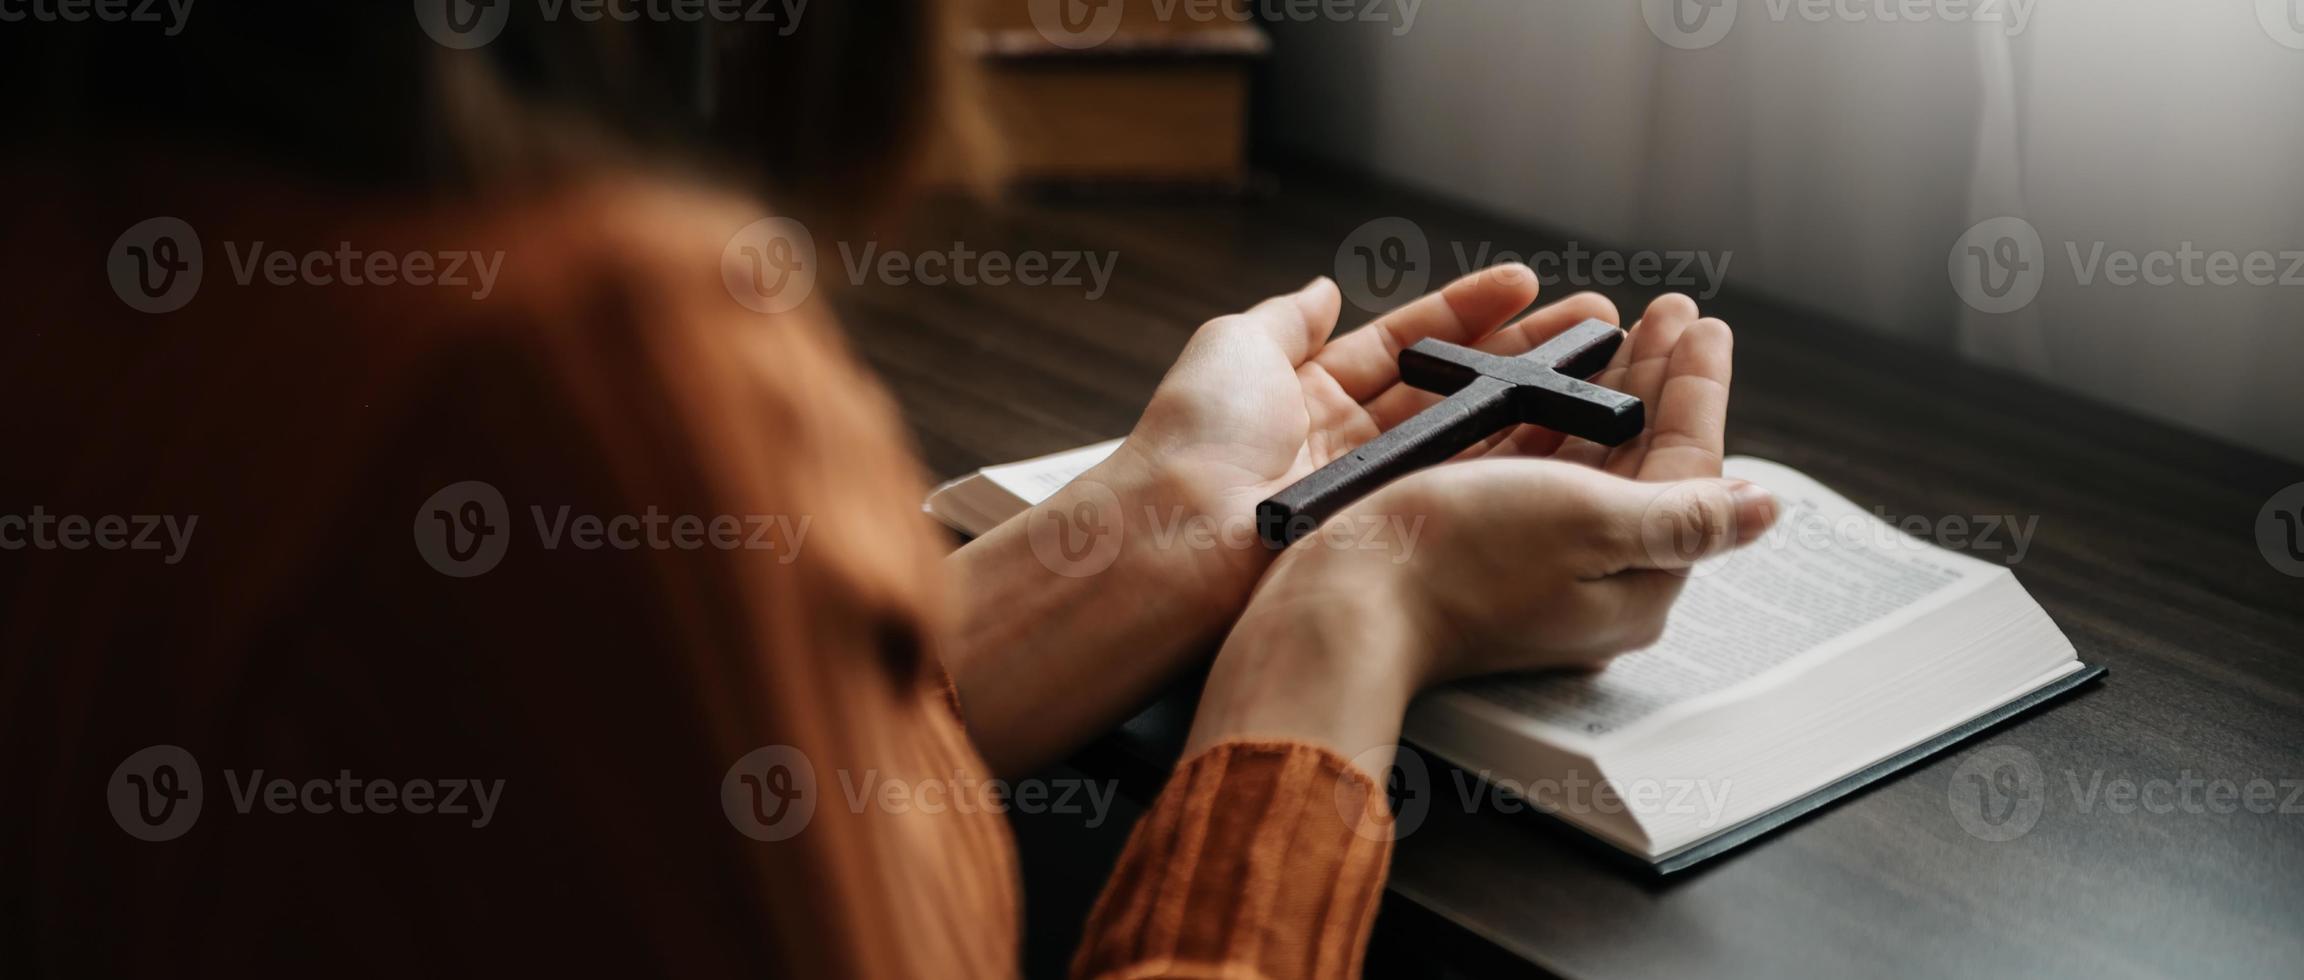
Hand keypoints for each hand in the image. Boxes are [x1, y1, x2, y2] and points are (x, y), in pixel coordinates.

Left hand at [1094, 267, 1620, 617]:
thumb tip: (1321, 287)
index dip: (1466, 311)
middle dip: (1523, 353)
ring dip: (1537, 401)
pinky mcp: (1394, 531)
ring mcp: (1375, 489)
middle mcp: (1347, 440)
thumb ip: (1286, 318)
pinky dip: (1518, 458)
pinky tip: (1568, 431)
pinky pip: (1466, 487)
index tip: (1526, 283)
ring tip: (1602, 372)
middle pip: (1452, 386)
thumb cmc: (1193, 439)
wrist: (1178, 534)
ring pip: (1471, 436)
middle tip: (1594, 328)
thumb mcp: (1233, 347)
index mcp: (1307, 391)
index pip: (1405, 342)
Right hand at [1180, 301, 1775, 771]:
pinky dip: (1551, 409)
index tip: (1705, 326)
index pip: (1690, 471)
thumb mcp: (1592, 524)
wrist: (1343, 603)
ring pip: (1590, 456)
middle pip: (1644, 459)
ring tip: (1620, 325)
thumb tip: (1765, 510)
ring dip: (1610, 384)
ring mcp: (1533, 560)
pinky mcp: (1481, 542)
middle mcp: (1591, 575)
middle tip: (1671, 311)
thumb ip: (1685, 514)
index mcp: (1635, 584)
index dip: (1699, 390)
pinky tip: (1550, 375)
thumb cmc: (1459, 563)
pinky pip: (1533, 464)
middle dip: (1659, 377)